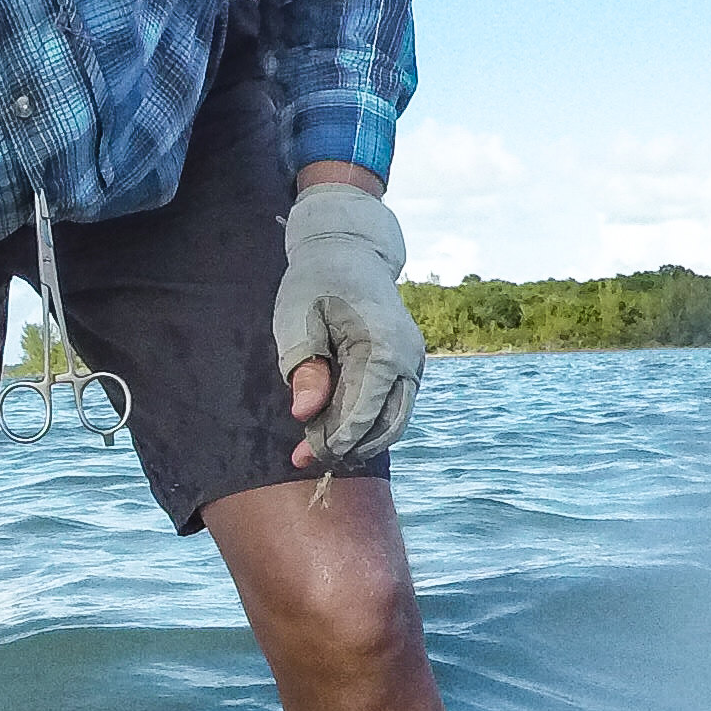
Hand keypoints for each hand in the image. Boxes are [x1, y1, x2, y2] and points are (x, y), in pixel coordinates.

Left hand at [275, 174, 425, 469]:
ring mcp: (413, 363)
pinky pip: (394, 407)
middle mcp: (407, 359)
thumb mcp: (297, 319)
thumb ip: (305, 366)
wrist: (349, 252)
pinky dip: (369, 425)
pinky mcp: (409, 367)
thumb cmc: (316, 283)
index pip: (362, 411)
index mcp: (382, 346)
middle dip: (346, 448)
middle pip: (385, 425)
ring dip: (360, 442)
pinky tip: (335, 429)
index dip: (332, 441)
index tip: (299, 458)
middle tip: (305, 459)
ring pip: (395, 422)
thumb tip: (305, 413)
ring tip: (318, 448)